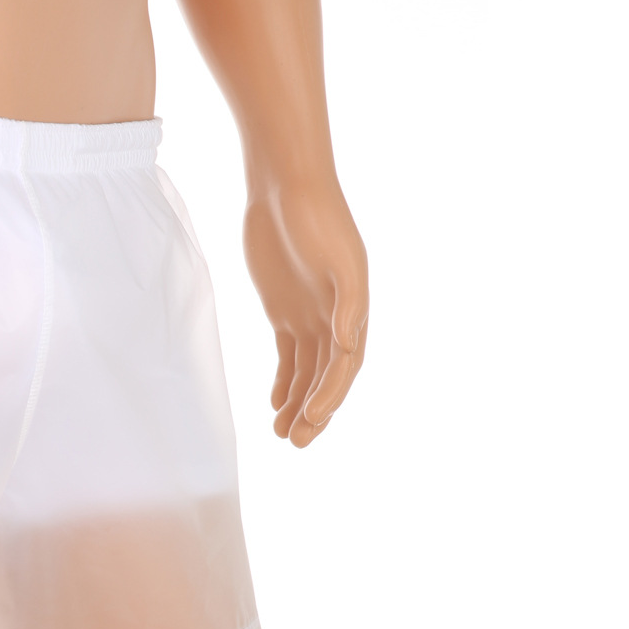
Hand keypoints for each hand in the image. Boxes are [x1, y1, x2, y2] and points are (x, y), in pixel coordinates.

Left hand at [242, 175, 367, 447]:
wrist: (285, 187)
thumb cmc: (316, 216)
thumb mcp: (338, 256)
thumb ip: (348, 300)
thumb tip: (350, 342)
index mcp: (354, 309)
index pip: (345, 364)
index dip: (331, 394)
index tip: (312, 418)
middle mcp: (336, 317)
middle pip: (328, 376)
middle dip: (314, 410)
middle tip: (295, 442)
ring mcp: (311, 315)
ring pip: (307, 372)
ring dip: (297, 403)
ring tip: (281, 434)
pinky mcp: (285, 311)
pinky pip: (289, 355)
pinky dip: (284, 381)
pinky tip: (274, 404)